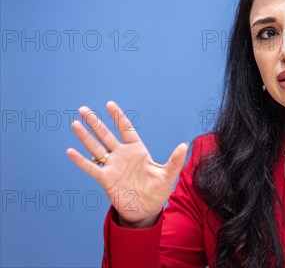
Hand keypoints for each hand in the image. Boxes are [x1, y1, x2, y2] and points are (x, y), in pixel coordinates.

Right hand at [66, 101, 188, 226]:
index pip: (126, 129)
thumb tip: (184, 145)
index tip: (109, 104)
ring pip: (96, 148)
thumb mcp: (168, 175)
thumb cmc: (158, 191)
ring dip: (85, 137)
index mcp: (138, 151)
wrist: (146, 210)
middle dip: (95, 122)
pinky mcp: (106, 179)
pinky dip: (80, 160)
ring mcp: (113, 166)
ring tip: (75, 123)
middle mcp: (123, 155)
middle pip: (106, 135)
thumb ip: (175, 160)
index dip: (118, 117)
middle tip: (83, 109)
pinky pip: (91, 168)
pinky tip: (70, 151)